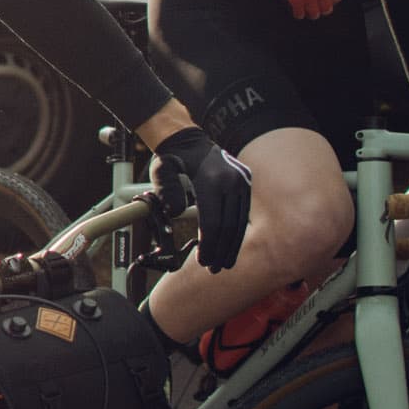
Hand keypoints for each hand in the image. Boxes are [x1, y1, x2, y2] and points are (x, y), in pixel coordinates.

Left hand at [150, 127, 252, 272]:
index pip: (212, 222)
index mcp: (211, 180)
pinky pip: (243, 212)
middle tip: (214, 268)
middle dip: (221, 250)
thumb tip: (175, 213)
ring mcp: (242, 180)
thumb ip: (166, 191)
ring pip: (240, 221)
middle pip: (229, 226)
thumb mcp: (161, 171)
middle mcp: (231, 180)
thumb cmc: (172, 159)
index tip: (203, 261)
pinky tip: (230, 246)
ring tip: (224, 263)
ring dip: (232, 245)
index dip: (209, 245)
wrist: (188, 139)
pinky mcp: (246, 182)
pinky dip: (237, 231)